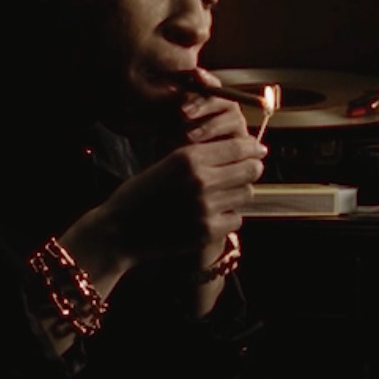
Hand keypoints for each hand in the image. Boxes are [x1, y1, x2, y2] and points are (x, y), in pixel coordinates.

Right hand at [61, 87, 265, 284]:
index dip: (252, 147)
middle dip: (252, 168)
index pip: (236, 147)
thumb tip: (234, 149)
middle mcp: (200, 180)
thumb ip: (197, 157)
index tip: (258, 148)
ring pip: (245, 194)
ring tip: (224, 193)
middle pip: (249, 170)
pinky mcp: (207, 231)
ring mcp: (206, 207)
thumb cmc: (139, 194)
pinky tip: (212, 215)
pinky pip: (235, 219)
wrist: (120, 231)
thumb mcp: (164, 163)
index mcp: (187, 157)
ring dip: (238, 192)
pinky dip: (228, 217)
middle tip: (251, 169)